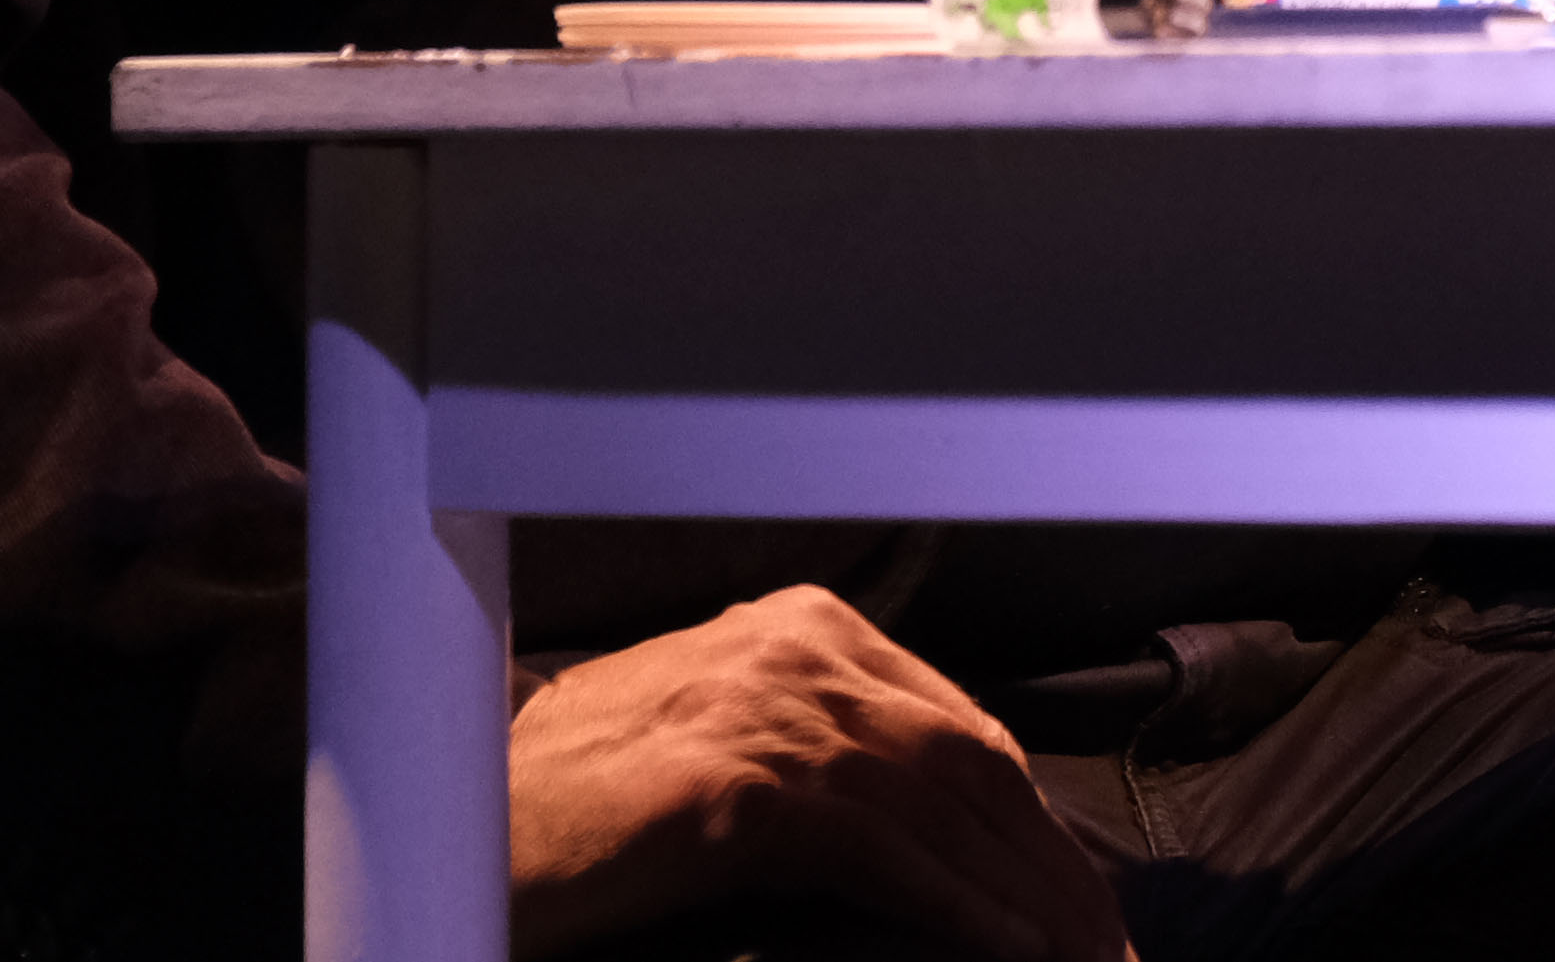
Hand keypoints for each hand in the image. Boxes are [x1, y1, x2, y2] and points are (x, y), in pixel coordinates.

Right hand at [506, 584, 1131, 961]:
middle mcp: (799, 643)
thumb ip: (810, 763)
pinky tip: (1012, 955)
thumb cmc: (566, 813)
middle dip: (1049, 865)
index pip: (958, 728)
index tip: (1077, 900)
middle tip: (1105, 948)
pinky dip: (960, 909)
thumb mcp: (712, 757)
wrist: (450, 827)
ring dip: (1026, 898)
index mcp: (802, 626)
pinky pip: (884, 853)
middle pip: (968, 764)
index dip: (1029, 823)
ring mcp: (770, 703)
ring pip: (944, 806)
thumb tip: (918, 833)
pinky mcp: (739, 782)